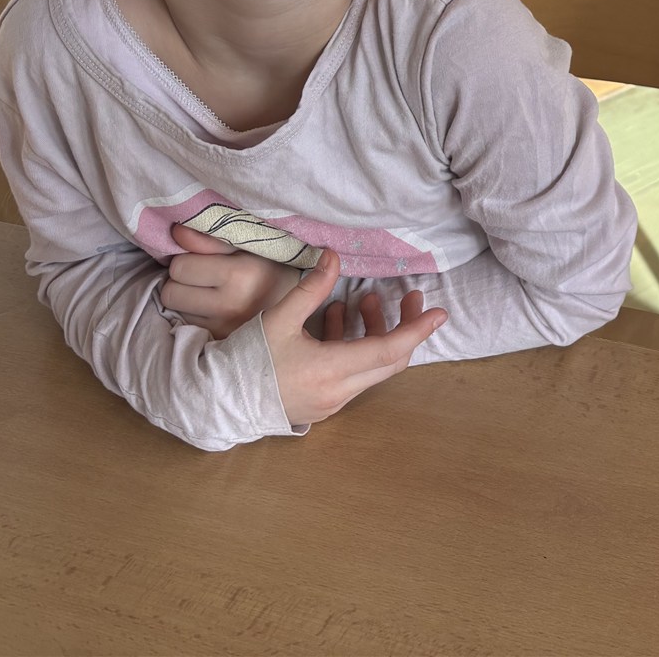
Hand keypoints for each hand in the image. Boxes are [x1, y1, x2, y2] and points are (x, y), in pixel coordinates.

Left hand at [159, 222, 301, 340]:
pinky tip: (211, 311)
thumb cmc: (273, 270)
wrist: (300, 309)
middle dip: (181, 282)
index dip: (187, 260)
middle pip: (171, 292)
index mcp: (241, 274)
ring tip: (208, 294)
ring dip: (186, 301)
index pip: (180, 266)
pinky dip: (194, 317)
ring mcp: (224, 331)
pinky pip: (187, 327)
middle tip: (201, 278)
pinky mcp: (220, 346)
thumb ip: (211, 239)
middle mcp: (230, 306)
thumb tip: (176, 232)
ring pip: (176, 311)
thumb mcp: (249, 247)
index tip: (203, 261)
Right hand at [262, 248, 446, 427]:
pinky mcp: (323, 403)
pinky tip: (337, 319)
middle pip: (390, 361)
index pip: (389, 351)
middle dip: (405, 326)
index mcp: (331, 370)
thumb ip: (313, 288)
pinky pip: (353, 374)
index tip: (440, 312)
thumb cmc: (247, 359)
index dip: (417, 330)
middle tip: (409, 296)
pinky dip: (355, 347)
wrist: (218, 401)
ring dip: (375, 333)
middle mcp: (339, 391)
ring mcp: (332, 401)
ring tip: (361, 300)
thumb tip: (334, 255)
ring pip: (372, 367)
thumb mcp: (280, 318)